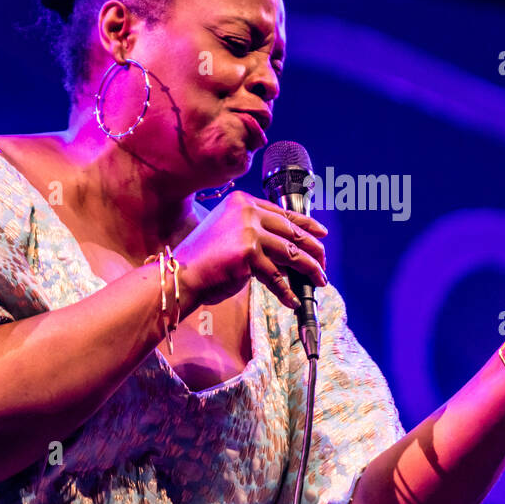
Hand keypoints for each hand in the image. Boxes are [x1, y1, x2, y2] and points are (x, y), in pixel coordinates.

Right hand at [174, 191, 327, 309]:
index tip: (321, 234)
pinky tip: (293, 300)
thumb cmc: (204, 259)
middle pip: (292, 231)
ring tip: (319, 281)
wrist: (180, 274)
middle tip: (324, 263)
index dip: (306, 224)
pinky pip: (276, 276)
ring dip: (309, 269)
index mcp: (242, 202)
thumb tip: (289, 249)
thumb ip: (255, 232)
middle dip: (313, 249)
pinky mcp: (248, 254)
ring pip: (291, 252)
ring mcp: (248, 231)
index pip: (283, 213)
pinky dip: (287, 291)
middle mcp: (246, 212)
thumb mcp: (229, 233)